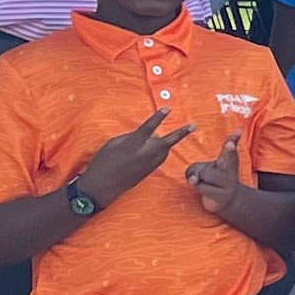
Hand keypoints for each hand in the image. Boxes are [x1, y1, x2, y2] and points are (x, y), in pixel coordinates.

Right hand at [78, 111, 198, 205]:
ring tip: (164, 137)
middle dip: (180, 133)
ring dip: (166, 142)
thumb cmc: (103, 161)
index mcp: (132, 144)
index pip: (148, 128)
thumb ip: (131, 137)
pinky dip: (160, 151)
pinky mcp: (149, 172)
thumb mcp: (113, 144)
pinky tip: (155, 149)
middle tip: (193, 126)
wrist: (101, 186)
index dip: (158, 118)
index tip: (167, 109)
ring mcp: (148, 165)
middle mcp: (144, 154)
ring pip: (164, 150)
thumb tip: (145, 134)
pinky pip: (160, 158)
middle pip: (166, 142)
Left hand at [183, 143, 246, 220]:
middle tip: (230, 144)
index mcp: (228, 161)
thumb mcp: (206, 169)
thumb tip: (194, 179)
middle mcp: (230, 171)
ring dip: (197, 177)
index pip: (230, 149)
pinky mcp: (221, 196)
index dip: (233, 140)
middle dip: (229, 150)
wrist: (227, 202)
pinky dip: (196, 186)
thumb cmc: (213, 180)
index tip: (238, 131)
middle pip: (228, 158)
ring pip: (205, 174)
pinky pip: (201, 187)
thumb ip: (197, 169)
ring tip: (201, 180)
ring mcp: (227, 184)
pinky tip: (196, 185)